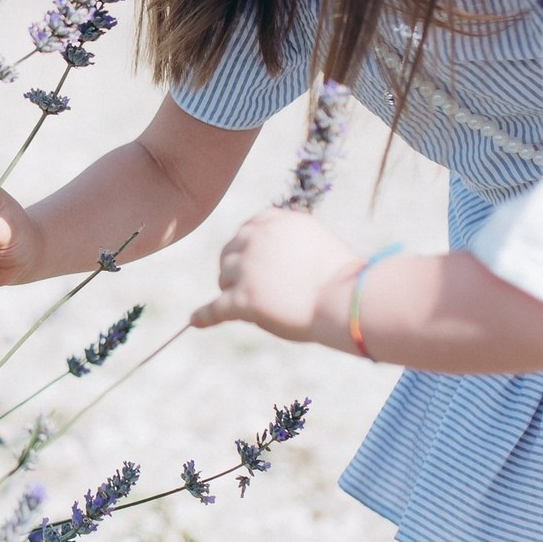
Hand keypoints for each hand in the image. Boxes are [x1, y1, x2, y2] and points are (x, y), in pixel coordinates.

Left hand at [191, 207, 362, 350]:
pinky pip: (216, 308)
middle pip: (231, 250)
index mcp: (278, 220)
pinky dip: (205, 315)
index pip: (250, 227)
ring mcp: (248, 267)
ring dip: (232, 289)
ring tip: (256, 306)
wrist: (347, 300)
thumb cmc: (342, 279)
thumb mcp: (315, 244)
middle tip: (252, 286)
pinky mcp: (243, 298)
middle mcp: (259, 237)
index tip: (250, 258)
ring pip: (224, 277)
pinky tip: (195, 321)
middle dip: (237, 267)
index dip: (248, 245)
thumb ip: (288, 244)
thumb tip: (268, 260)